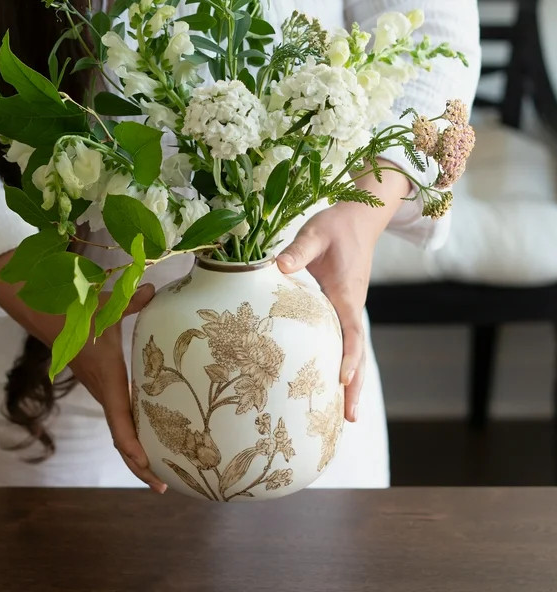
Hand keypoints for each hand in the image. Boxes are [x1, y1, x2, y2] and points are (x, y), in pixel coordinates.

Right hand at [0, 253, 166, 493]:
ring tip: (163, 473)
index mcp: (107, 380)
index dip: (132, 446)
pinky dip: (133, 436)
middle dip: (139, 464)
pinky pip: (119, 419)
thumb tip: (151, 289)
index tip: (147, 465)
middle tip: (162, 486)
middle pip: (120, 439)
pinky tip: (153, 440)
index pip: (119, 422)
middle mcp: (103, 393)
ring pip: (119, 432)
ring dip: (137, 454)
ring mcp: (102, 393)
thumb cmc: (80, 312)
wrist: (51, 316)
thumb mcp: (106, 307)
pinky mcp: (103, 388)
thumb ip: (131, 301)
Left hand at [276, 164, 410, 422]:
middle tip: (348, 419)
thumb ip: (298, 251)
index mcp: (346, 294)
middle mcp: (351, 307)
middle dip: (354, 386)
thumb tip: (279, 268)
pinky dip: (342, 364)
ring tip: (345, 416)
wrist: (359, 219)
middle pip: (356, 353)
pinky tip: (330, 383)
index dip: (349, 357)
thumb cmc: (336, 226)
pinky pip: (344, 341)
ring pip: (352, 351)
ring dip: (351, 382)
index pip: (352, 332)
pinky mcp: (341, 308)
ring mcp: (347, 310)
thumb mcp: (315, 233)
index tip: (343, 380)